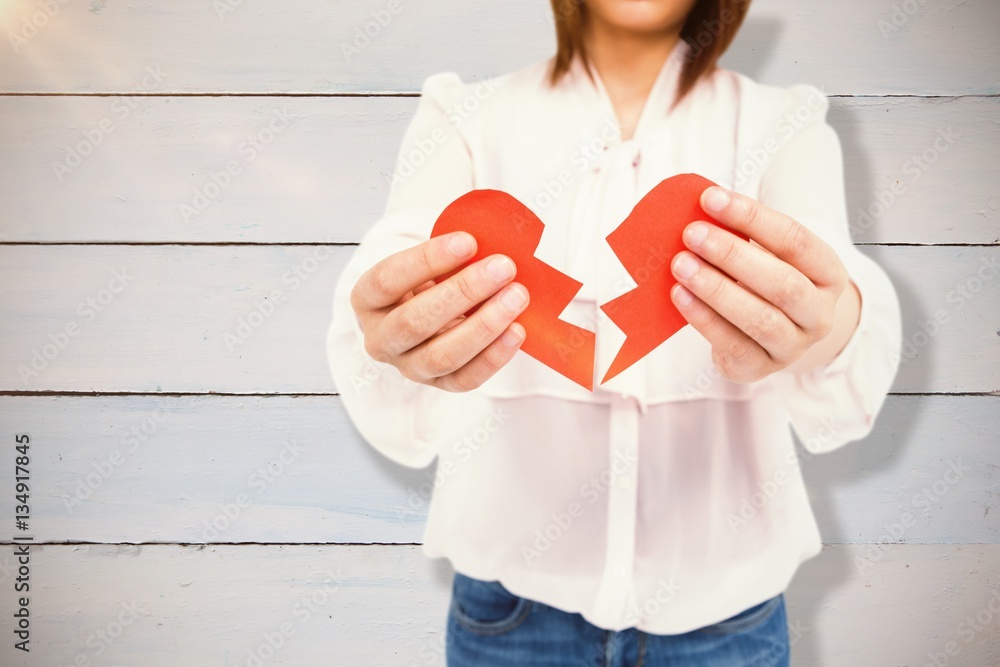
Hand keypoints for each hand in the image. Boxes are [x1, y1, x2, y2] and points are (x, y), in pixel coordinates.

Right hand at [350, 231, 528, 391]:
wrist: (430, 314)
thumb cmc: (429, 280)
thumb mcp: (428, 262)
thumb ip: (450, 255)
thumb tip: (491, 243)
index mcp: (367, 300)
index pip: (388, 280)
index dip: (427, 260)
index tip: (468, 241)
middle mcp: (380, 338)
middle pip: (414, 322)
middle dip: (463, 292)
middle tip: (502, 268)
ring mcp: (407, 366)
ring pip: (440, 356)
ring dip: (483, 326)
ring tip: (516, 297)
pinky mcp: (438, 385)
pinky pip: (465, 379)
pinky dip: (494, 356)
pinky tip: (516, 331)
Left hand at [669, 186, 855, 382]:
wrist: (772, 337)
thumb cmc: (765, 283)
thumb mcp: (767, 255)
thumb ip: (742, 234)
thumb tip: (702, 207)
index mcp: (828, 274)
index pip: (795, 240)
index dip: (752, 217)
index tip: (710, 199)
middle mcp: (819, 313)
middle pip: (781, 283)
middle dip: (732, 255)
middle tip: (692, 233)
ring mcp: (793, 346)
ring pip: (759, 318)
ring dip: (715, 289)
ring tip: (681, 265)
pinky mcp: (761, 368)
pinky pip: (733, 344)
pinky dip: (703, 318)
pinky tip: (680, 296)